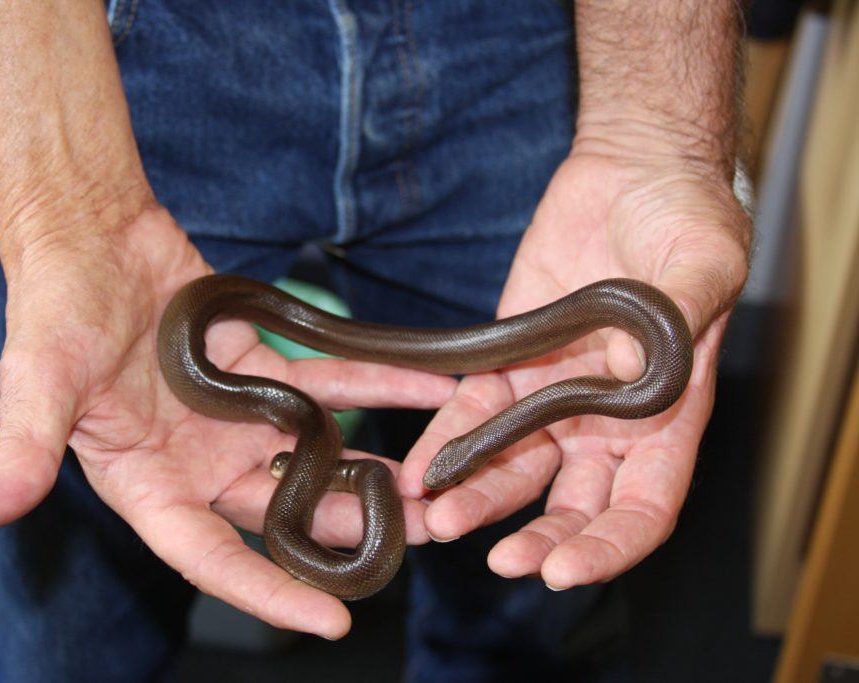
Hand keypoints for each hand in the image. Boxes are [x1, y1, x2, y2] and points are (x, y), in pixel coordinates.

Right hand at [0, 207, 457, 637]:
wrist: (90, 237)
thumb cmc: (53, 310)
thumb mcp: (35, 386)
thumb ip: (20, 452)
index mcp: (147, 484)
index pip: (209, 557)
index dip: (265, 593)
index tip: (329, 621)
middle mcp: (199, 461)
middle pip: (281, 512)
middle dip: (346, 531)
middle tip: (417, 542)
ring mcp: (235, 418)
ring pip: (313, 454)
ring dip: (372, 467)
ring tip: (436, 485)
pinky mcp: (261, 369)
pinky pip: (328, 381)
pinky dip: (376, 383)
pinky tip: (427, 387)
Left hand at [398, 144, 749, 588]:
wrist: (630, 171)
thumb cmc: (686, 215)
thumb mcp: (704, 262)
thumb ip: (684, 317)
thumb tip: (661, 365)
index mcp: (666, 414)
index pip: (643, 507)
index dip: (609, 546)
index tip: (567, 570)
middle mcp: (605, 418)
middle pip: (573, 502)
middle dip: (539, 539)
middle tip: (502, 562)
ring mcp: (553, 392)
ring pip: (515, 466)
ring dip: (480, 498)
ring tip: (439, 520)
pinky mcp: (508, 360)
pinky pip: (473, 411)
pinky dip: (447, 441)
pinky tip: (422, 466)